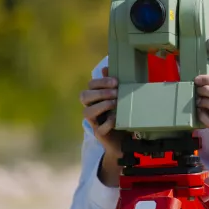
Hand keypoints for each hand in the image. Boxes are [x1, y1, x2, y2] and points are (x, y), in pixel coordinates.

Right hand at [79, 66, 126, 185]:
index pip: (90, 86)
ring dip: (102, 105)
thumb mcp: (120, 99)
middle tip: (116, 91)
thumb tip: (107, 66)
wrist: (125, 141)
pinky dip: (108, 122)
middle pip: (84, 96)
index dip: (100, 81)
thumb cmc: (122, 116)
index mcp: (96, 99)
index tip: (116, 81)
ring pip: (87, 112)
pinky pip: (99, 128)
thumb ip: (113, 85)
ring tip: (115, 103)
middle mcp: (92, 109)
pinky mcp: (100, 134)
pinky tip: (116, 118)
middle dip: (100, 92)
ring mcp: (95, 122)